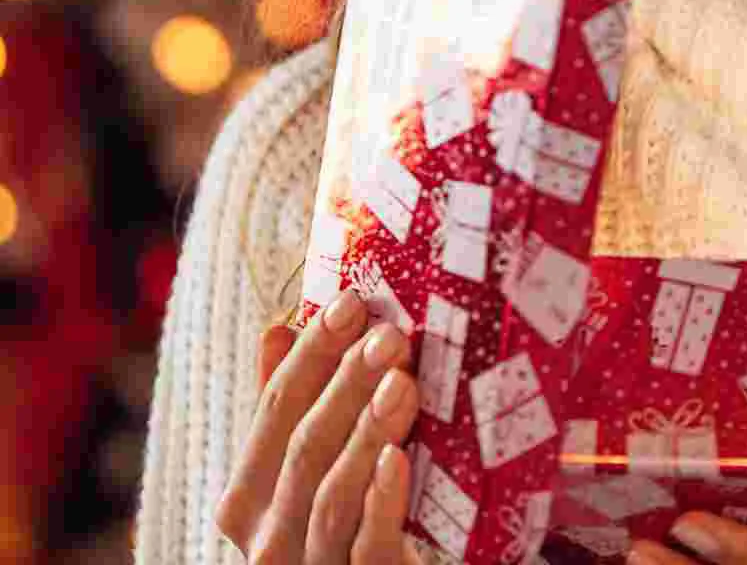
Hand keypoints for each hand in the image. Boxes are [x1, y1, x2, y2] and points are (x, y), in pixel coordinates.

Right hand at [213, 294, 425, 562]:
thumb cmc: (336, 522)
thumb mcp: (302, 466)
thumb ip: (286, 410)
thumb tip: (276, 330)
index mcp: (249, 497)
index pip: (275, 409)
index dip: (312, 352)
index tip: (351, 302)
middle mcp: (269, 538)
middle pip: (304, 448)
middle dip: (346, 384)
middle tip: (389, 335)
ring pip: (331, 497)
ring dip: (365, 433)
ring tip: (402, 382)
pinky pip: (367, 550)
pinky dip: (381, 504)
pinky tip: (398, 459)